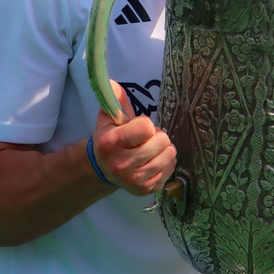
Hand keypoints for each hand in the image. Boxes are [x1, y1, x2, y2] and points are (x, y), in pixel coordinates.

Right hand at [91, 81, 176, 195]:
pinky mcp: (146, 189)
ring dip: (163, 148)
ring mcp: (134, 180)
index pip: (146, 128)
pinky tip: (153, 160)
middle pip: (161, 141)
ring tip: (150, 148)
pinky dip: (166, 162)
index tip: (137, 127)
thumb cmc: (110, 137)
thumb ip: (115, 99)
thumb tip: (113, 83)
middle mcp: (121, 165)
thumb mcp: (108, 117)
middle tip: (145, 139)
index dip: (145, 124)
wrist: (103, 167)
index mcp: (110, 144)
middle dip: (157, 136)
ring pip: (169, 155)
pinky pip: (171, 169)